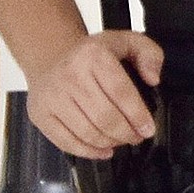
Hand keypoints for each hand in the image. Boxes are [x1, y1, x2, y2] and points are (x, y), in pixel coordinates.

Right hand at [25, 30, 164, 157]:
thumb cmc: (92, 53)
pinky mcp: (40, 114)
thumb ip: (149, 53)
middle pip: (104, 116)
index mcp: (94, 55)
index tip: (148, 128)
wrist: (52, 56)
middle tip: (136, 136)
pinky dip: (88, 151)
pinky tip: (103, 149)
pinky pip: (66, 142)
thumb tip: (153, 78)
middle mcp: (71, 75)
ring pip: (87, 132)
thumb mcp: (125, 41)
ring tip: (121, 140)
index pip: (120, 91)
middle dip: (125, 133)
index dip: (137, 115)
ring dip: (109, 142)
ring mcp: (53, 97)